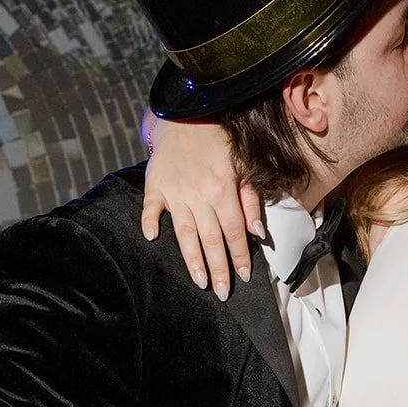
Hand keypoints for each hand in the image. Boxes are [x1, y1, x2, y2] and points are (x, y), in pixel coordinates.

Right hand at [141, 108, 263, 297]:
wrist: (188, 114)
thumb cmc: (219, 142)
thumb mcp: (243, 166)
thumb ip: (250, 200)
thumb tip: (258, 232)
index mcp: (223, 191)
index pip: (234, 232)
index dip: (240, 256)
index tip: (244, 276)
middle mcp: (199, 196)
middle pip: (211, 239)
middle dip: (219, 268)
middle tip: (223, 291)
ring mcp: (175, 192)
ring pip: (184, 233)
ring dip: (192, 259)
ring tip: (200, 281)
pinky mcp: (156, 185)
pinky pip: (151, 207)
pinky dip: (149, 221)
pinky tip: (151, 238)